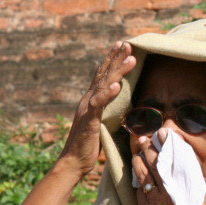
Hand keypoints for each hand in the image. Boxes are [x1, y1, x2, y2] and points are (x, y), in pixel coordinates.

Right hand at [58, 42, 135, 175]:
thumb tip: (121, 102)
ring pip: (104, 85)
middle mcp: (88, 100)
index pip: (102, 75)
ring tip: (131, 58)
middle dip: (116, 58)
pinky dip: (108, 94)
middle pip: (104, 74)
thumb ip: (108, 109)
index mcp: (91, 99)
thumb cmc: (89, 144)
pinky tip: (118, 85)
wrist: (73, 161)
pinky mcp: (90, 121)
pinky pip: (99, 104)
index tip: (122, 45)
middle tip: (127, 43)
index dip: (111, 60)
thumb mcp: (102, 122)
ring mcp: (88, 109)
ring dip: (118, 70)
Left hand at [131, 128, 205, 204]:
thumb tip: (189, 166)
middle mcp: (161, 195)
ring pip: (141, 176)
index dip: (163, 146)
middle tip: (145, 137)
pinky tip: (137, 170)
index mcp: (176, 191)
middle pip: (151, 165)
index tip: (162, 133)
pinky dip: (137, 176)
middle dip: (147, 148)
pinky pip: (138, 189)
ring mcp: (149, 203)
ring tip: (138, 148)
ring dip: (139, 160)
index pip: (167, 161)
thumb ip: (194, 185)